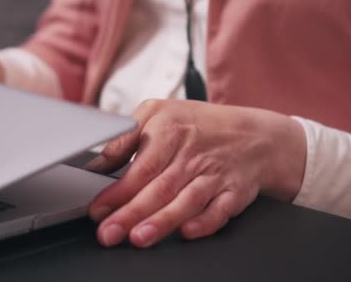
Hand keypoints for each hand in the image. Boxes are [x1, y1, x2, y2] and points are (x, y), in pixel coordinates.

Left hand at [86, 100, 306, 247]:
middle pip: (159, 188)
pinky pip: (220, 210)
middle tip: (109, 232)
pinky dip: (206, 222)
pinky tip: (188, 232)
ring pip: (186, 201)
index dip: (117, 191)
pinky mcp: (234, 192)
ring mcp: (215, 175)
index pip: (140, 167)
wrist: (255, 135)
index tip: (98, 210)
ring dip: (163, 221)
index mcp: (169, 132)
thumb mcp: (156, 113)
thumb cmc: (198, 124)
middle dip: (132, 213)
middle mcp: (192, 155)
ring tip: (139, 237)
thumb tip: (96, 165)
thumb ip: (124, 139)